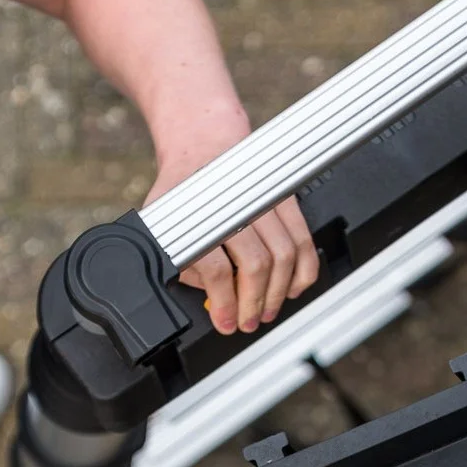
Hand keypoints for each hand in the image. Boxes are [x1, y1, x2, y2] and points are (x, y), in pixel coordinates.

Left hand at [144, 110, 320, 334]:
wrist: (203, 144)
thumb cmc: (183, 188)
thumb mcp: (163, 224)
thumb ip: (181, 263)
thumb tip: (209, 299)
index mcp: (197, 211)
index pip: (216, 268)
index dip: (224, 303)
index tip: (225, 321)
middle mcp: (232, 202)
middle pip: (256, 264)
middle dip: (254, 303)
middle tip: (247, 322)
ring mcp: (262, 198)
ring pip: (285, 255)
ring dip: (279, 293)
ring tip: (267, 310)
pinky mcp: (285, 198)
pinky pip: (304, 240)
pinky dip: (304, 270)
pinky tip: (292, 288)